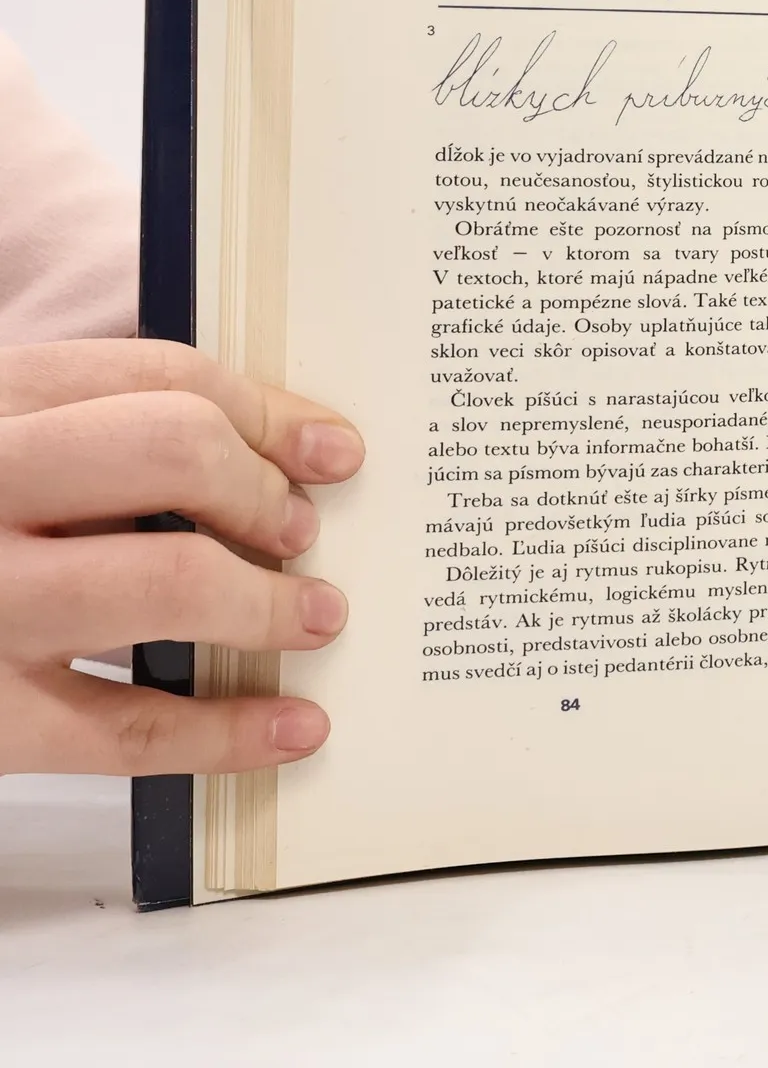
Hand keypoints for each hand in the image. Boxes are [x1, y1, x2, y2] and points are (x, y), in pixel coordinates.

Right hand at [0, 340, 362, 775]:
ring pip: (165, 583)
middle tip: (304, 533)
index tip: (334, 450)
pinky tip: (289, 729)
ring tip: (314, 616)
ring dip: (267, 603)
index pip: (161, 377)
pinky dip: (226, 732)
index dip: (269, 413)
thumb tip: (276, 454)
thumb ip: (91, 432)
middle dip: (264, 491)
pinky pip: (125, 730)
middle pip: (172, 451)